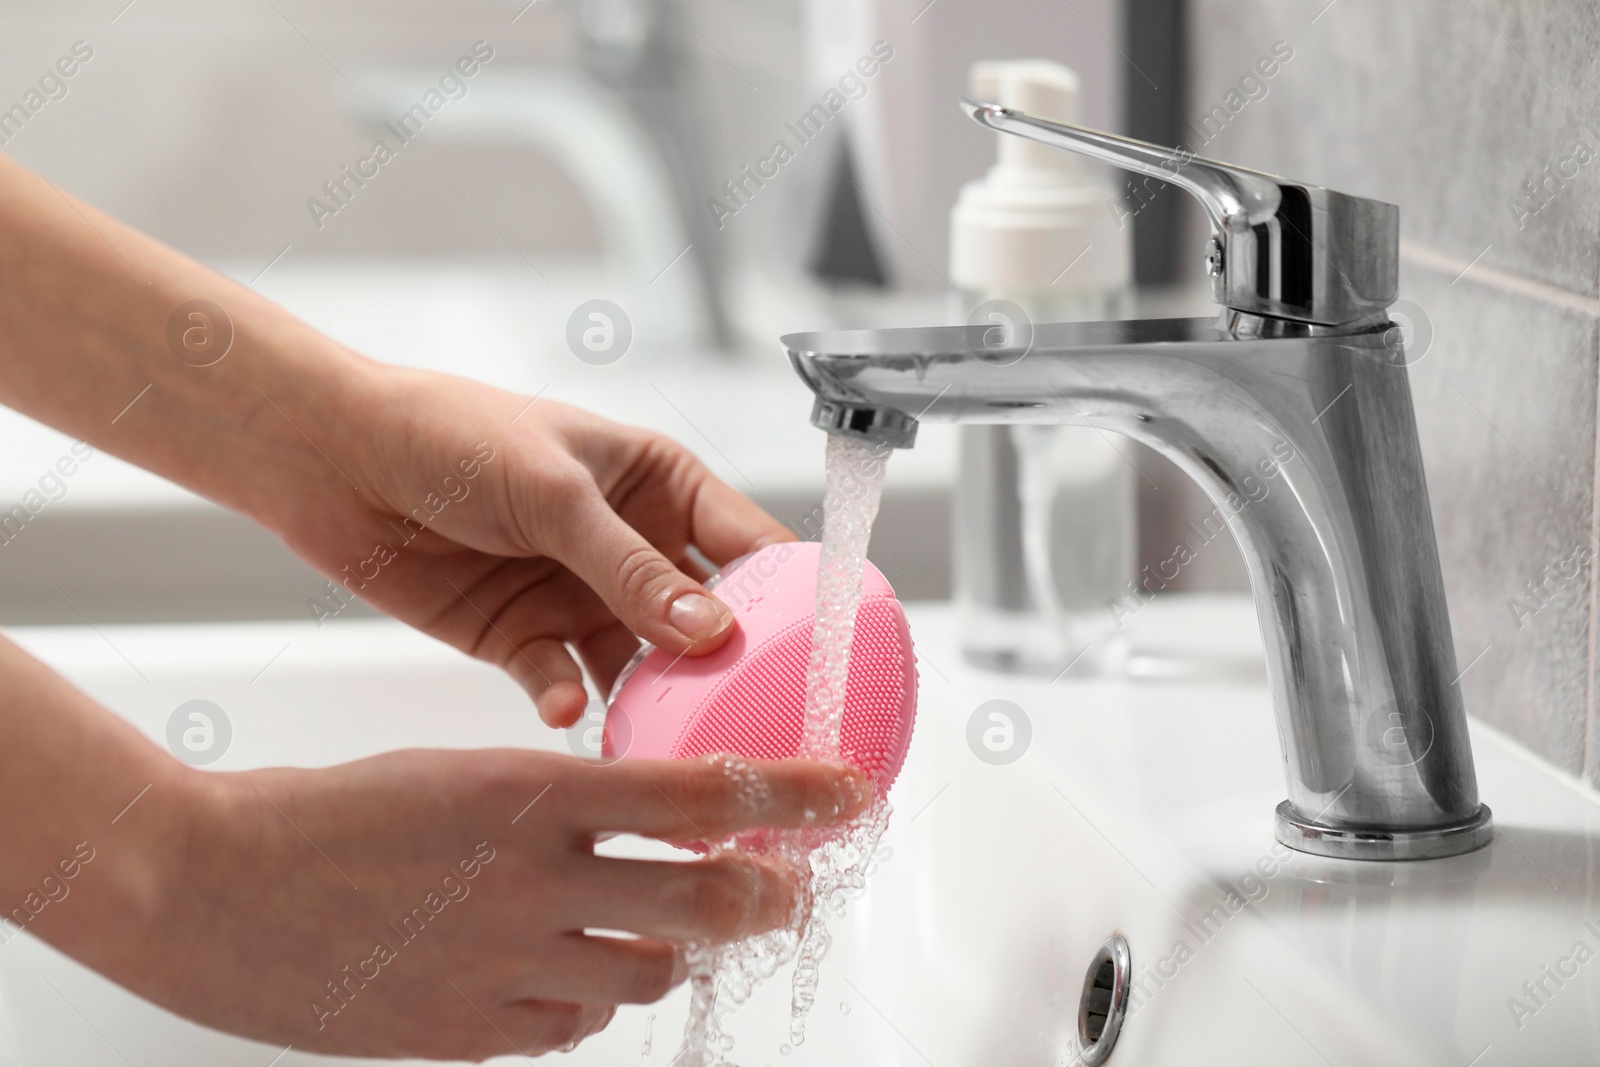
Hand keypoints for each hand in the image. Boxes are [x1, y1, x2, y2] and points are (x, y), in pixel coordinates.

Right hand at [107, 751, 869, 1059]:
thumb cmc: (326, 814)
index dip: (788, 796)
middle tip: (788, 888)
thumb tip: (637, 827)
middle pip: (701, 904)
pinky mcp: (468, 1033)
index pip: (697, 794)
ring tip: (671, 934)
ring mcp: (503, 967)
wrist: (209, 886)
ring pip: (646, 975)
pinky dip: (592, 998)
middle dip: (765, 896)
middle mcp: (532, 882)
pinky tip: (577, 973)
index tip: (846, 790)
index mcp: (529, 794)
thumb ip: (555, 806)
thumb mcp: (459, 774)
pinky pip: (571, 1025)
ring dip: (674, 952)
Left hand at [274, 365, 791, 727]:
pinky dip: (570, 700)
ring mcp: (581, 596)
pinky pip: (565, 681)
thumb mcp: (555, 493)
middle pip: (705, 619)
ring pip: (641, 665)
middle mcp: (632, 547)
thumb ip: (631, 568)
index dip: (794, 596)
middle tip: (763, 722)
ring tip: (669, 741)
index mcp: (659, 485)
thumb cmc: (452, 436)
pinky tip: (569, 709)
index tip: (828, 653)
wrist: (336, 461)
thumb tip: (712, 631)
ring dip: (653, 701)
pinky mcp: (525, 638)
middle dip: (731, 670)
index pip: (751, 543)